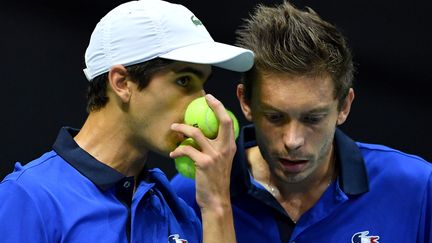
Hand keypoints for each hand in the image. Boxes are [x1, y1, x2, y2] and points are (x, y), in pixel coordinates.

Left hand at [170, 94, 235, 209]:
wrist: (216, 200)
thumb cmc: (216, 181)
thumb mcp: (222, 162)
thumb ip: (216, 149)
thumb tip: (203, 136)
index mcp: (230, 146)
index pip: (229, 122)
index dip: (220, 108)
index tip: (211, 98)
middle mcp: (225, 148)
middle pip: (222, 121)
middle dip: (214, 106)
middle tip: (203, 99)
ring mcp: (215, 155)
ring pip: (197, 134)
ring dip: (182, 128)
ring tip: (174, 127)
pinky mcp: (204, 163)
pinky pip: (187, 150)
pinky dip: (177, 151)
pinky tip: (172, 153)